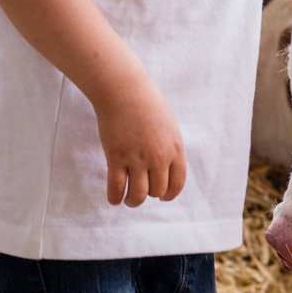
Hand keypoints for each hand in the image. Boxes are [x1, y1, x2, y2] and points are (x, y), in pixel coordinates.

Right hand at [94, 74, 186, 207]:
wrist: (125, 91)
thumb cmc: (147, 104)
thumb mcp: (169, 126)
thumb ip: (169, 147)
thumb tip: (166, 166)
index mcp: (174, 149)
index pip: (177, 183)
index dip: (169, 194)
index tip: (162, 196)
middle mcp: (158, 157)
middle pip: (156, 191)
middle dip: (149, 195)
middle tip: (140, 192)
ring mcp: (137, 159)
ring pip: (138, 195)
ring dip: (132, 201)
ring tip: (128, 200)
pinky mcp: (117, 158)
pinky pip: (117, 188)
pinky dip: (115, 198)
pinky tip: (114, 198)